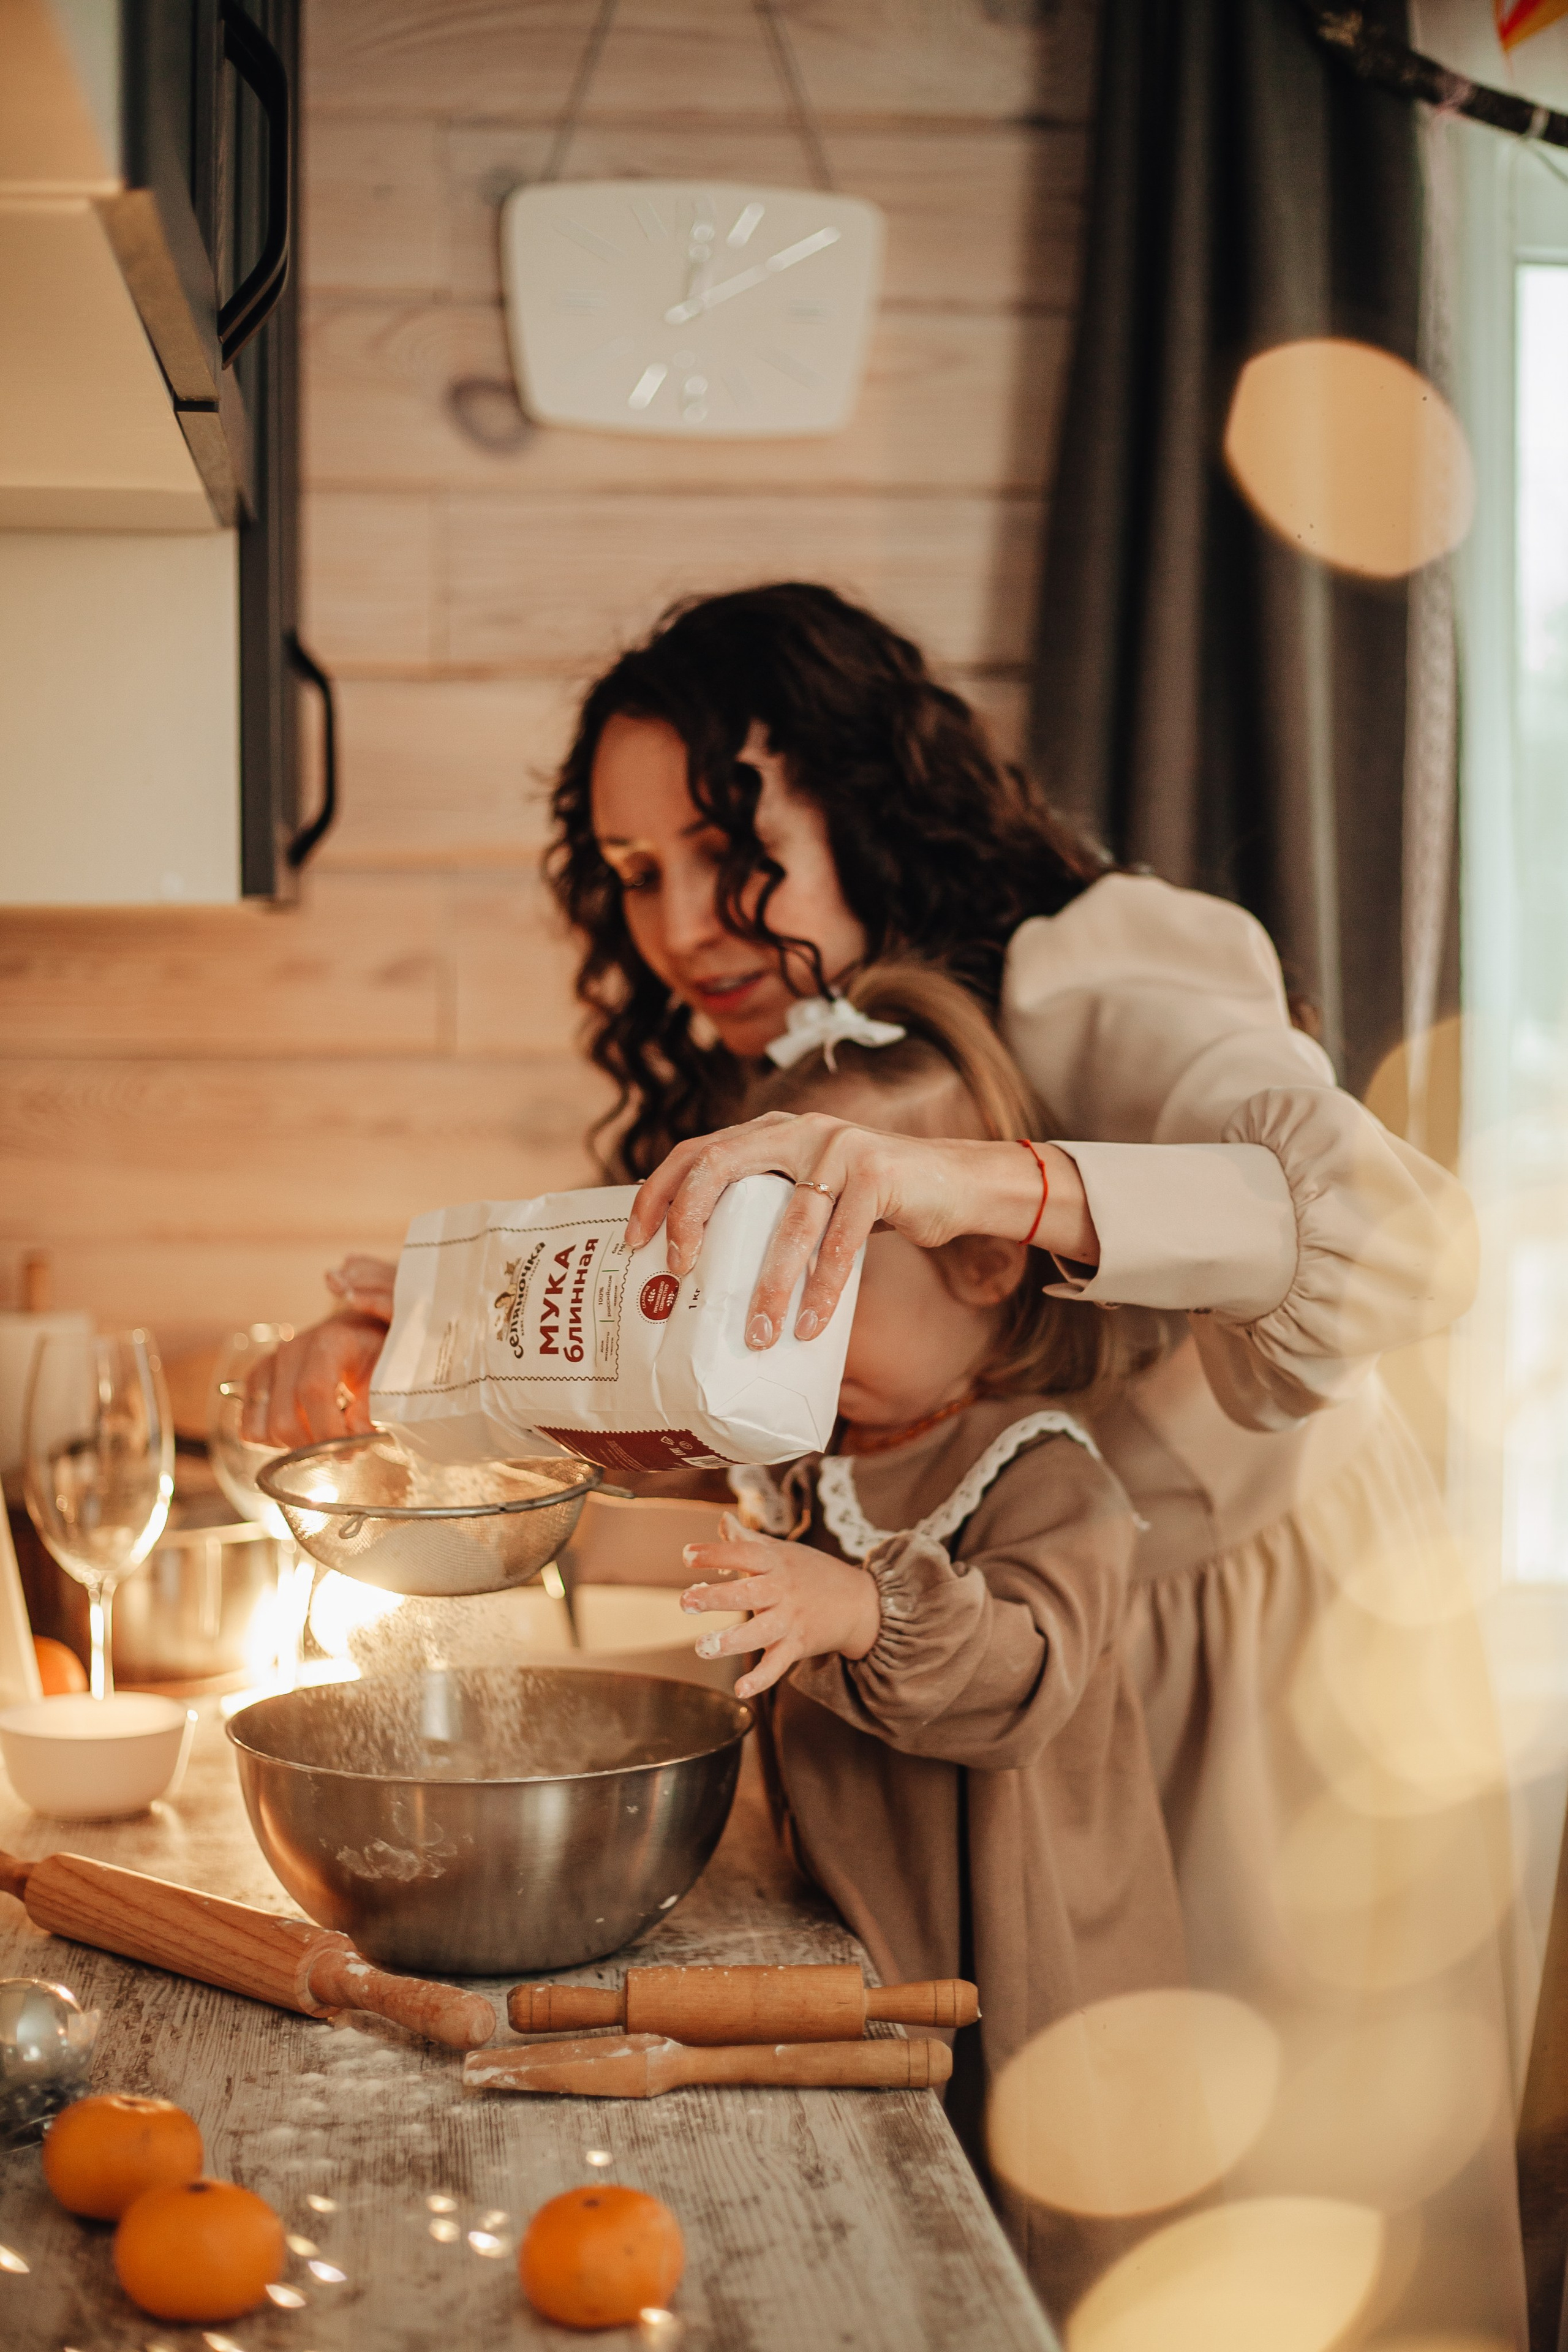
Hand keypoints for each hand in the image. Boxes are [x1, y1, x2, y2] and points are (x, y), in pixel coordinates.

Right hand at [241, 1254, 395, 1445]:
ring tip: (320, 1438)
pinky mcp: (257, 1378)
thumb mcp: (384, 1371)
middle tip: (341, 1452)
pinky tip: (301, 1429)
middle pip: (283, 1420)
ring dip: (292, 1447)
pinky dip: (273, 1441)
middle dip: (313, 1448)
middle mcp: (291, 1351)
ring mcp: (270, 1364)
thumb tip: (355, 1443)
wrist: (355, 1326)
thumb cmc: (373, 1349)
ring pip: (261, 1429)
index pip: (314, 1393)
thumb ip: (370, 1407)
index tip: (349, 1452)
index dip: (328, 1431)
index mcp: (327, 1343)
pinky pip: (250, 1428)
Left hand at [625, 1114, 1096, 1350]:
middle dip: (691, 1219)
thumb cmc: (872, 1201)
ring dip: (769, 1285)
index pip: (696, 1149)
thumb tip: (705, 1274)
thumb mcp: (811, 1193)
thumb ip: (767, 1207)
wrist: (955, 1182)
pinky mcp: (878, 1173)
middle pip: (722, 1165)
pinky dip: (824, 1288)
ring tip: (756, 1335)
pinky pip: (841, 1241)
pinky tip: (811, 1325)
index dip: (659, 1191)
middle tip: (679, 1274)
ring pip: (789, 1222)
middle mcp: (796, 1129)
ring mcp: (839, 1147)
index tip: (634, 1238)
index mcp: (770, 1131)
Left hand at [681, 1514, 880, 1699]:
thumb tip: (722, 1520)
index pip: (745, 1553)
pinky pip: (777, 1665)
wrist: (860, 1603)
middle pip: (748, 1593)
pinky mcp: (797, 1646)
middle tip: (686, 1601)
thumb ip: (748, 1540)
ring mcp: (790, 1620)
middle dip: (716, 1598)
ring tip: (703, 1646)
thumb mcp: (784, 1552)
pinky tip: (740, 1690)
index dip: (716, 1553)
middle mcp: (783, 1591)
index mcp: (777, 1563)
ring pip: (759, 1632)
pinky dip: (761, 1679)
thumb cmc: (813, 1573)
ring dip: (731, 1640)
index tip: (686, 1556)